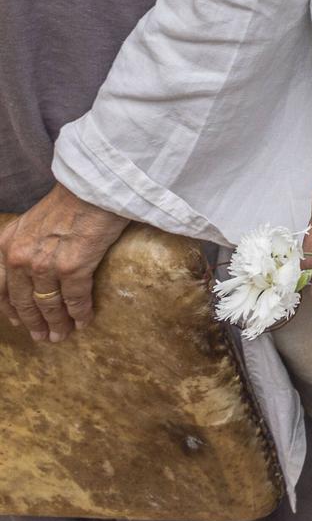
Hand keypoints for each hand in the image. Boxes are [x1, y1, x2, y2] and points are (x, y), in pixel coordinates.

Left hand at [0, 185, 127, 341]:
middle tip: (45, 337)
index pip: (1, 288)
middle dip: (35, 323)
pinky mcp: (72, 268)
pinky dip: (80, 314)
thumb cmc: (69, 197)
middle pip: (24, 302)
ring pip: (49, 306)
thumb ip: (26, 244)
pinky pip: (75, 300)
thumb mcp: (32, 221)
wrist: (93, 183)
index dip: (11, 310)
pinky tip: (85, 321)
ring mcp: (44, 265)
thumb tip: (35, 268)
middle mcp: (20, 258)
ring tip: (64, 335)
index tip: (19, 323)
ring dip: (57, 324)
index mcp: (7, 245)